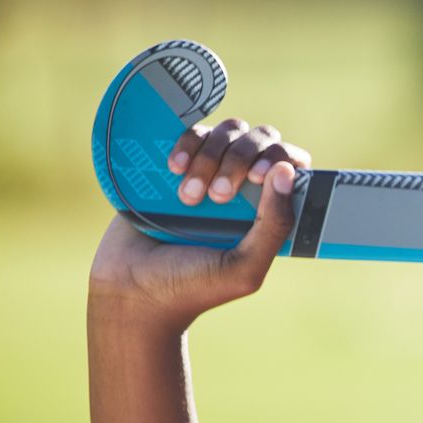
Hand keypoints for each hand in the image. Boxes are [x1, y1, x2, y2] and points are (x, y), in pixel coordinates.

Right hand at [87, 119, 313, 329]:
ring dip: (210, 158)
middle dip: (239, 159)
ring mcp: (211, 172)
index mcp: (269, 210)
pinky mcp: (178, 165)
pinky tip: (173, 170)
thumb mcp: (244, 267)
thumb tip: (288, 171)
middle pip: (260, 139)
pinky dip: (185, 144)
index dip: (281, 158)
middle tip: (218, 197)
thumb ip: (274, 225)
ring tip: (188, 198)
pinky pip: (191, 133)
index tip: (256, 176)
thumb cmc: (194, 287)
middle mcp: (245, 187)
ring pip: (227, 132)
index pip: (292, 164)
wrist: (131, 289)